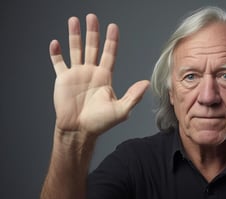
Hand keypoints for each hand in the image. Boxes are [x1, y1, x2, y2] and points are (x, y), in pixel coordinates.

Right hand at [50, 14, 148, 136]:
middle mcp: (91, 72)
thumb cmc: (100, 123)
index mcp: (105, 76)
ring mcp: (77, 74)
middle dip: (92, 32)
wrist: (79, 130)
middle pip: (93, 47)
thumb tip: (146, 83)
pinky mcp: (63, 79)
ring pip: (76, 50)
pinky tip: (56, 43)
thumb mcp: (121, 110)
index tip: (113, 27)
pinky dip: (56, 53)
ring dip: (75, 36)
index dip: (111, 40)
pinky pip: (58, 63)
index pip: (110, 54)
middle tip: (92, 17)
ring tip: (74, 20)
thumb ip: (133, 96)